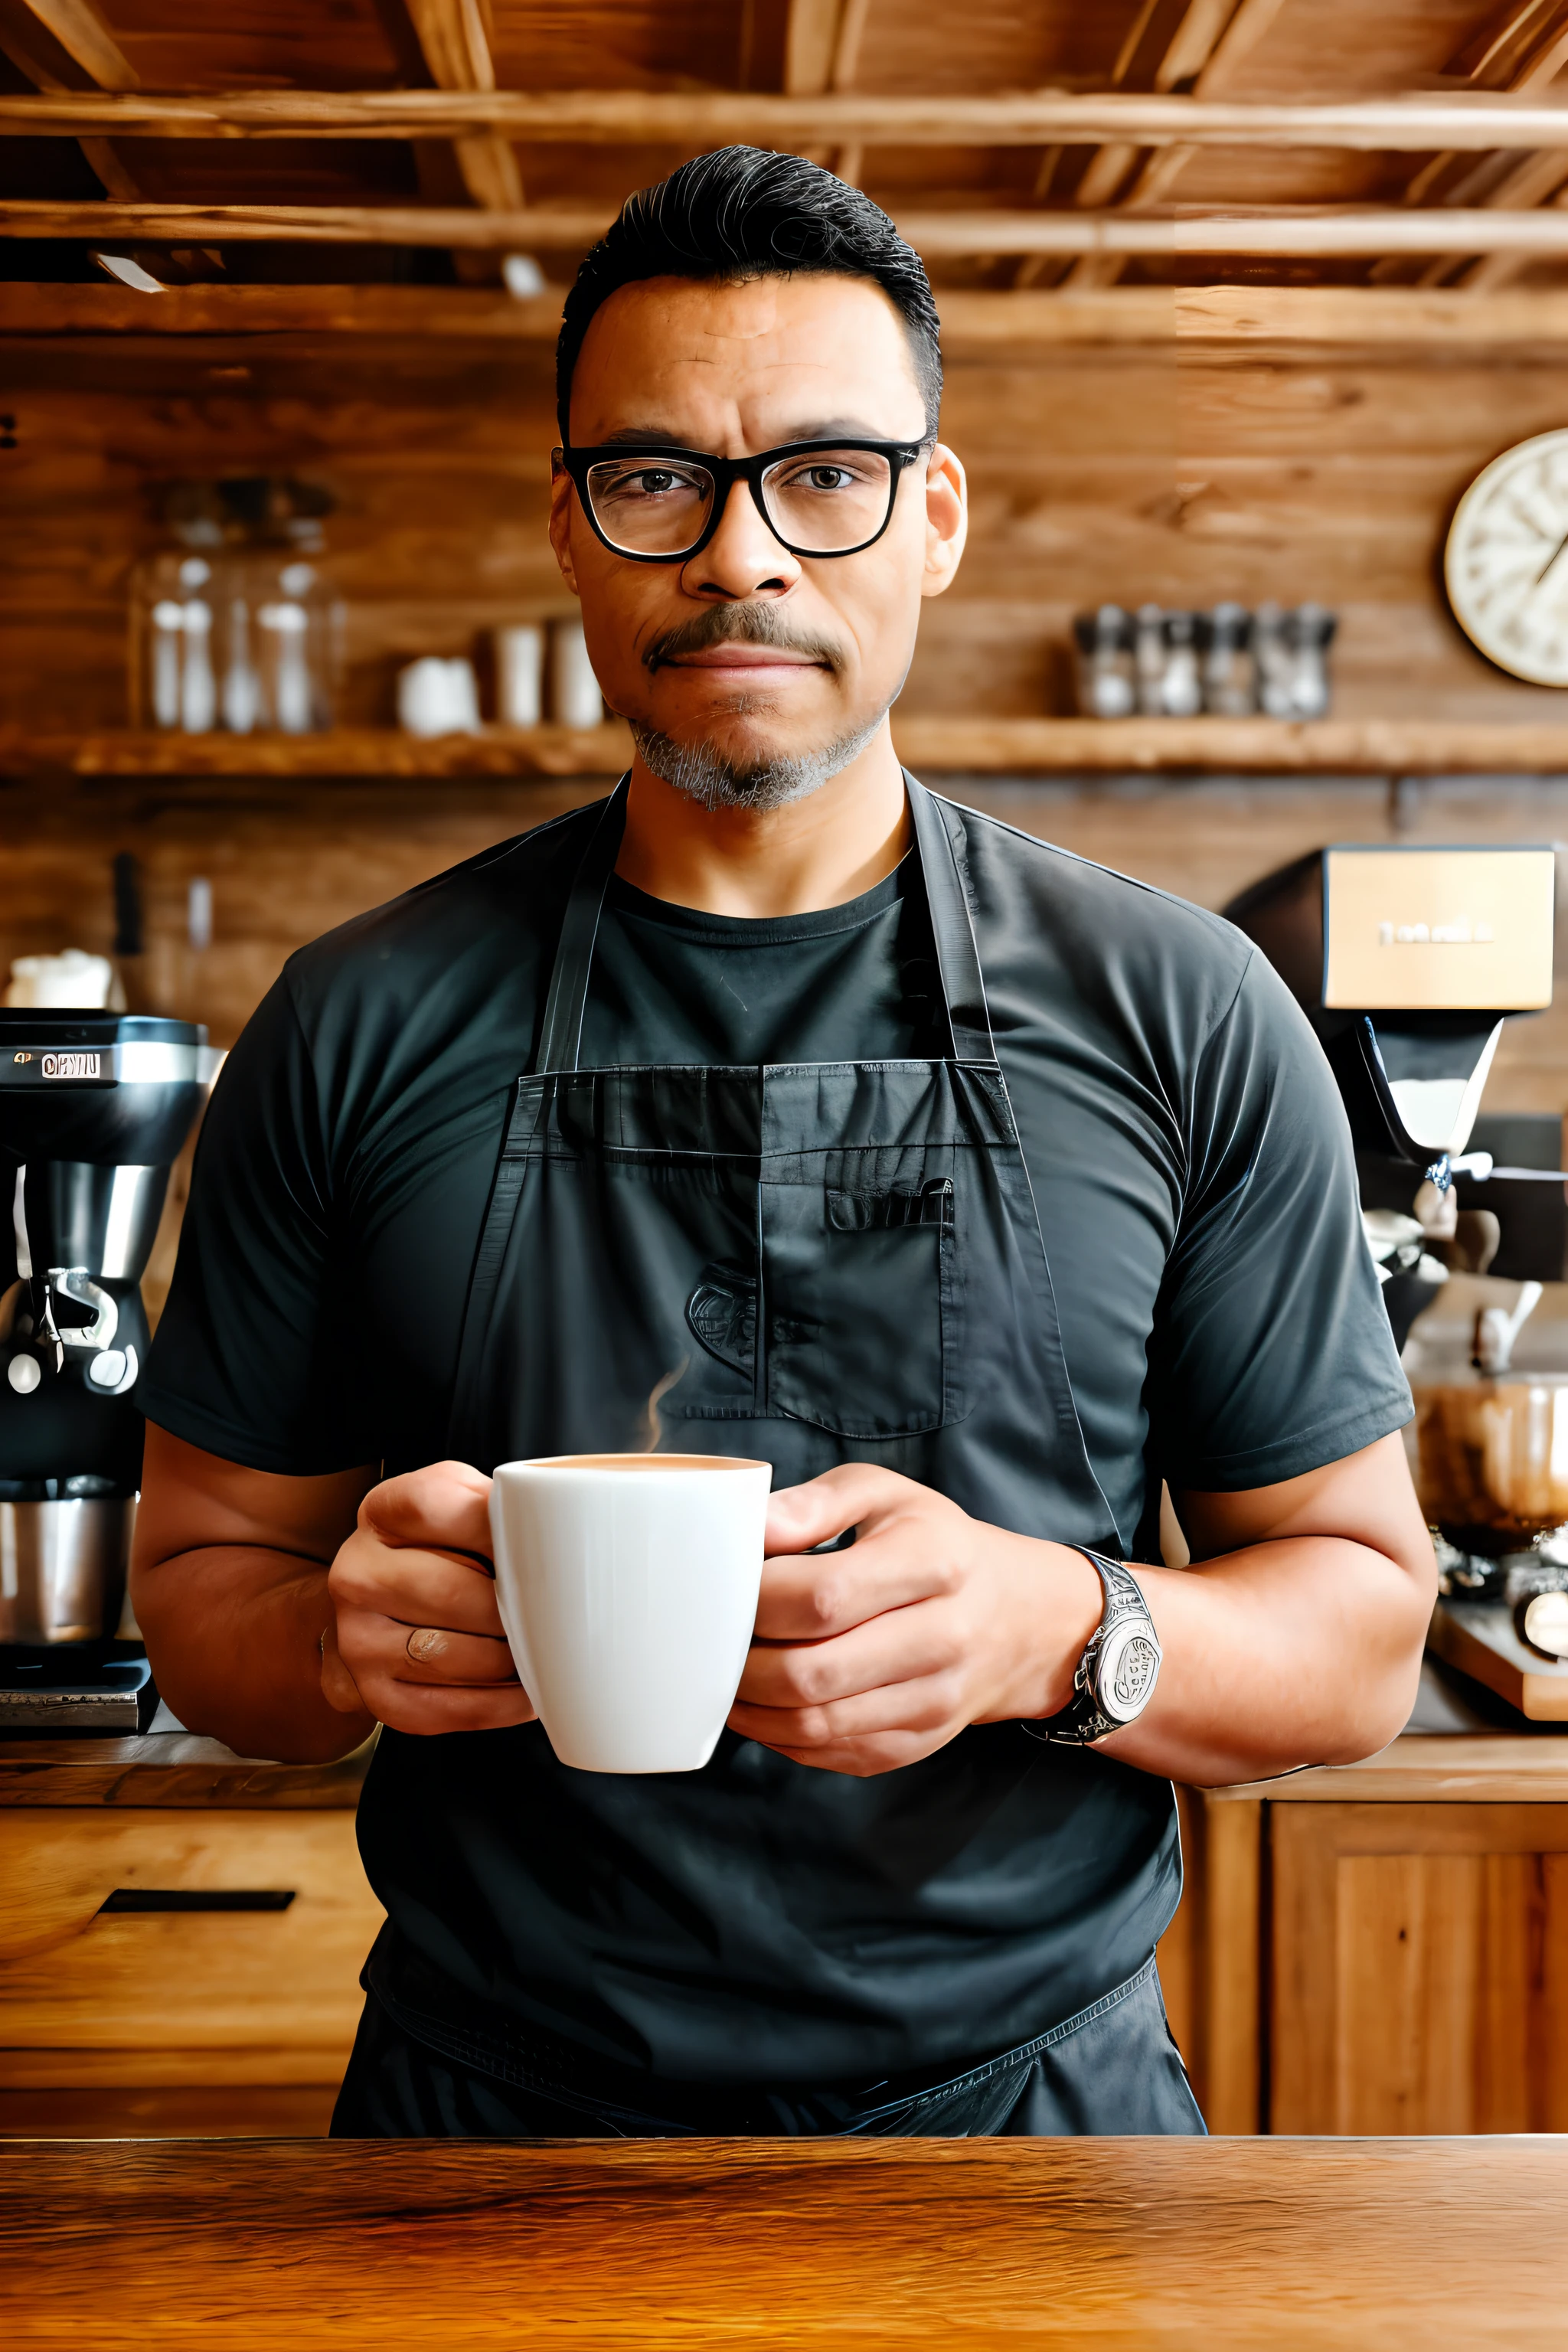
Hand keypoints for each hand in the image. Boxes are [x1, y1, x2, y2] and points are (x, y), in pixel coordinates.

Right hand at [323, 1461, 537, 1735]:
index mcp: (381, 1514)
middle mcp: (357, 1575)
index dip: (491, 1528)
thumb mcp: (463, 1500)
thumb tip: (557, 1531)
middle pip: (449, 1592)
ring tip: (540, 1648)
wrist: (385, 1596)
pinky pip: (449, 1709)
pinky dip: (500, 1703)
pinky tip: (523, 1688)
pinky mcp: (376, 1695)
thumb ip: (499, 1504)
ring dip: (508, 1659)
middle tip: (551, 1610)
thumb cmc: (443, 1543)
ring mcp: (359, 1639)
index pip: (430, 1508)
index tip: (536, 1544)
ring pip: (452, 1656)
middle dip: (511, 1606)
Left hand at [727, 1464, 1102, 1776]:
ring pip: (813, 1724)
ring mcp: (933, 1701)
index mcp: (934, 1560)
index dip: (755, 1600)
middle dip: (739, 1663)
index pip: (822, 1596)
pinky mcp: (917, 1744)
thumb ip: (813, 1503)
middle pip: (810, 1672)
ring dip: (749, 1707)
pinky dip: (778, 1735)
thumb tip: (745, 1525)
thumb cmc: (932, 1544)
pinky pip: (829, 1753)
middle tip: (707, 1640)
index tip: (722, 1586)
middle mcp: (943, 1637)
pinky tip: (761, 1702)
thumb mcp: (885, 1495)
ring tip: (722, 1673)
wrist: (1018, 1618)